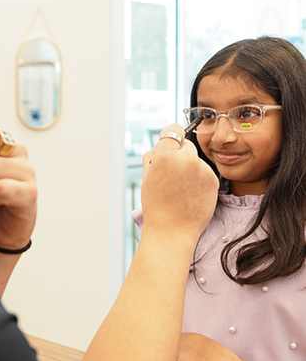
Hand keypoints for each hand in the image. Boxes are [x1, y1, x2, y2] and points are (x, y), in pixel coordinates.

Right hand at [141, 124, 218, 246]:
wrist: (172, 231)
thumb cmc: (156, 204)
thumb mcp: (147, 176)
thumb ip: (155, 155)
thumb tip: (166, 141)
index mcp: (165, 155)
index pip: (172, 129)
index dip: (170, 136)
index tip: (170, 144)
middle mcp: (185, 158)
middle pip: (185, 144)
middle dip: (179, 154)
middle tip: (171, 175)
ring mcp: (202, 169)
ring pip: (196, 159)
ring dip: (190, 168)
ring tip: (180, 189)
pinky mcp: (213, 180)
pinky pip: (204, 172)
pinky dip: (199, 180)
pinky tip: (190, 194)